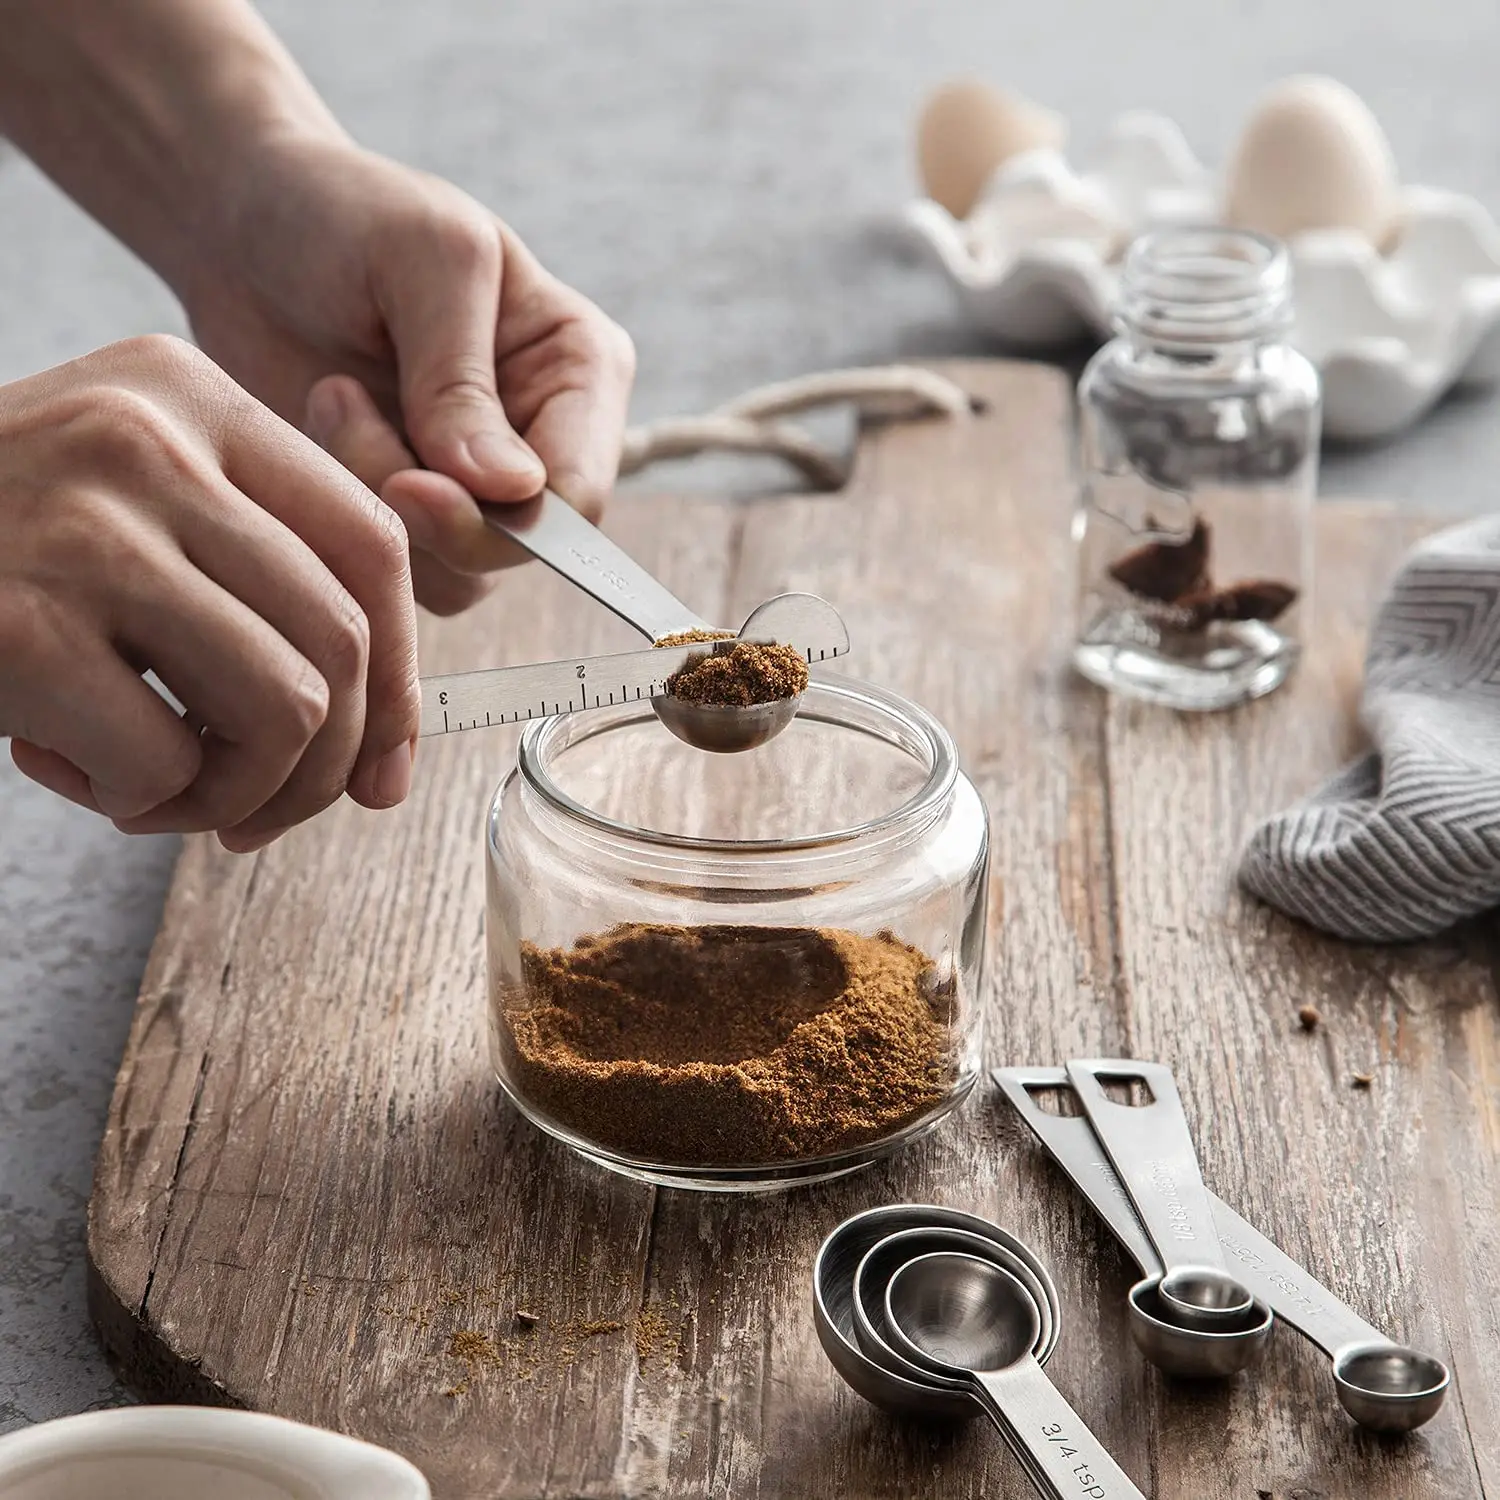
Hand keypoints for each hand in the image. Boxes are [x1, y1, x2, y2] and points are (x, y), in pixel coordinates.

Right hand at [1, 334, 419, 850]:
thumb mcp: (129, 518)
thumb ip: (257, 599)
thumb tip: (384, 768)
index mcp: (190, 397)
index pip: (374, 544)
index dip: (402, 673)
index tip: (381, 763)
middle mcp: (148, 441)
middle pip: (343, 638)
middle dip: (325, 764)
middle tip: (262, 812)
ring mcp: (83, 526)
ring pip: (286, 705)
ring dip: (242, 792)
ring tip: (169, 795)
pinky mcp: (17, 620)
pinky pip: (167, 758)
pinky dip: (143, 801)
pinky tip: (80, 775)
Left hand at [180, 133, 635, 614]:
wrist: (240, 225)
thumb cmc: (342, 214)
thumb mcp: (420, 261)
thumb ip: (463, 380)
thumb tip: (512, 490)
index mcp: (581, 370)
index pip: (582, 496)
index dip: (508, 514)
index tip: (409, 481)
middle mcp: (545, 439)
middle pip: (520, 546)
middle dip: (426, 506)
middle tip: (341, 413)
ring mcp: (479, 485)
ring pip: (457, 571)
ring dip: (377, 502)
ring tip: (331, 401)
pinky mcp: (414, 512)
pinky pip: (402, 568)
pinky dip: (349, 515)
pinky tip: (319, 430)